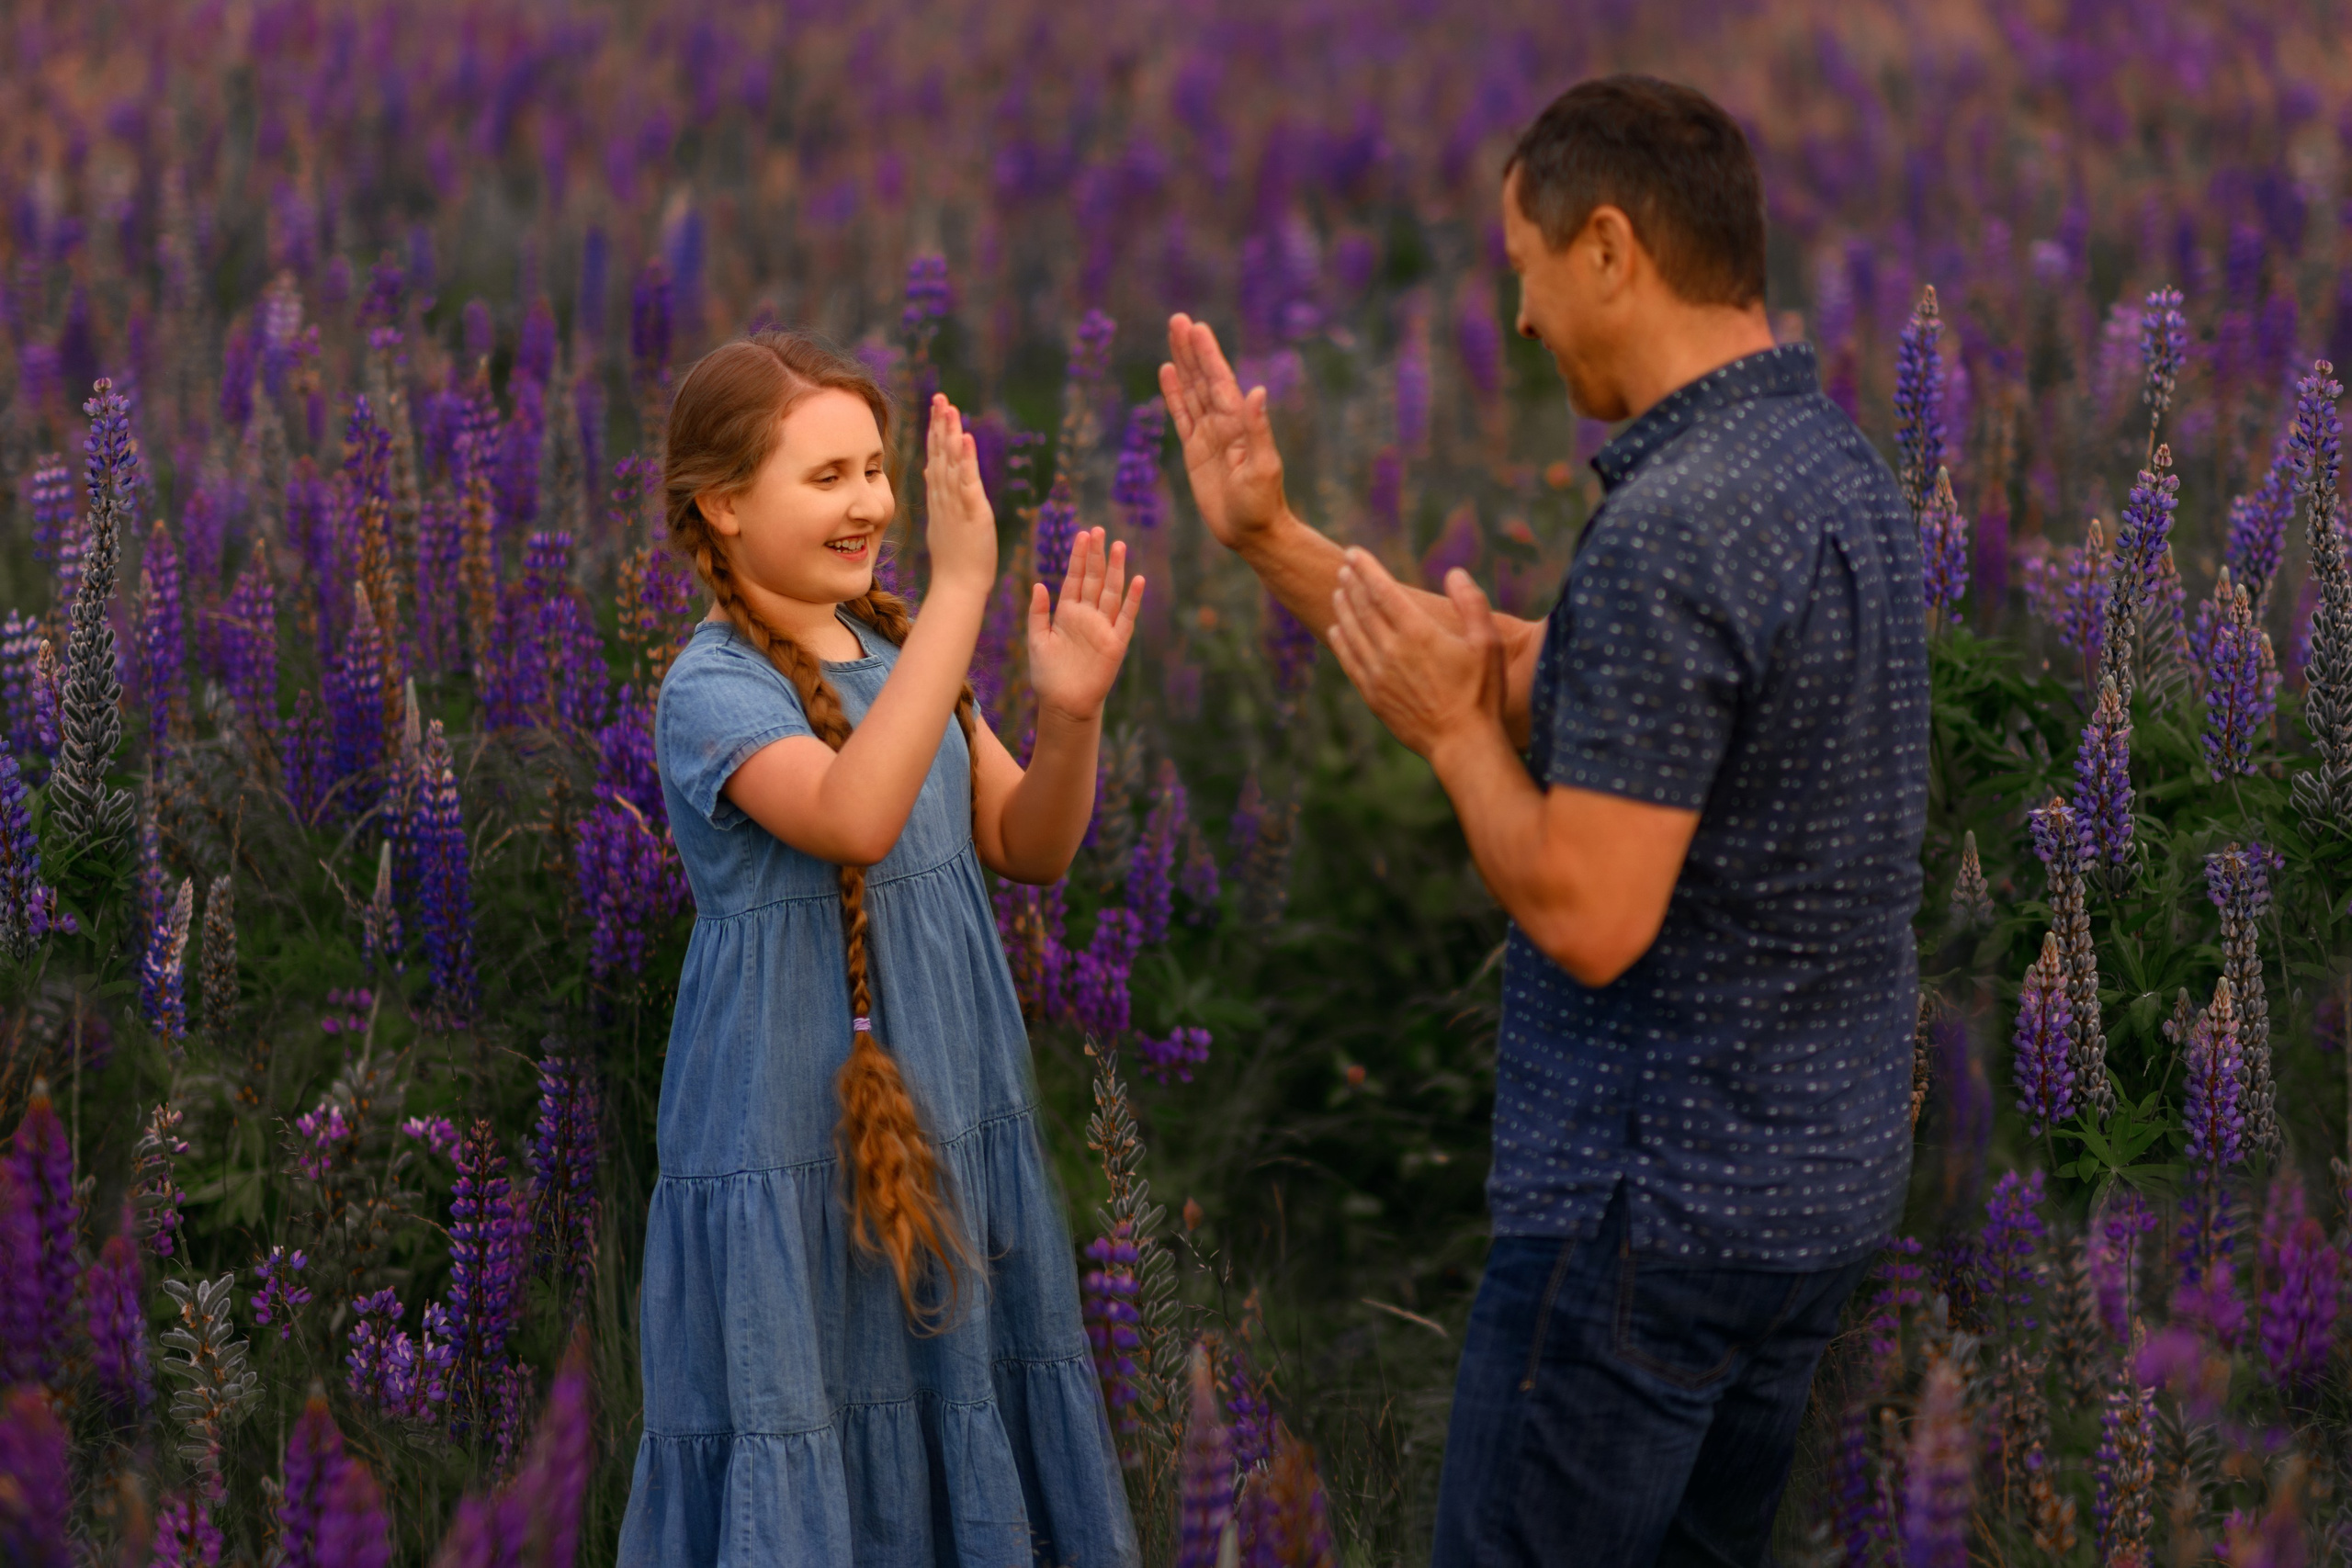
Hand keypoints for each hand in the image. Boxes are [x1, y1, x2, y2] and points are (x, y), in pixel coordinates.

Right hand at [924, 394, 996, 595]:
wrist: (958, 588)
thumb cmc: (954, 560)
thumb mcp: (942, 521)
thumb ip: (937, 494)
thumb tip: (929, 470)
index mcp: (940, 499)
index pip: (936, 458)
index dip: (935, 432)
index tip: (937, 407)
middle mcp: (944, 498)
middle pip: (940, 455)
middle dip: (939, 424)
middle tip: (940, 397)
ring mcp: (956, 505)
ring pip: (951, 463)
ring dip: (950, 434)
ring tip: (949, 408)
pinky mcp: (972, 514)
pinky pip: (968, 482)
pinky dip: (967, 460)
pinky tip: (966, 438)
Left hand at [1027, 528, 1144, 723]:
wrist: (1064, 703)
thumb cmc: (1048, 675)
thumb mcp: (1036, 640)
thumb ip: (1038, 613)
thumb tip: (1038, 584)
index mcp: (1067, 613)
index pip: (1075, 579)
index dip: (1079, 558)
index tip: (1082, 535)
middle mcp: (1087, 616)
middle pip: (1094, 579)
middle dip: (1097, 555)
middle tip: (1099, 530)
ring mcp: (1103, 627)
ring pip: (1111, 592)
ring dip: (1115, 569)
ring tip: (1119, 546)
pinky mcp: (1116, 643)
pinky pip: (1126, 618)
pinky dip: (1132, 600)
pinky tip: (1137, 580)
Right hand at [1159, 314, 1289, 551]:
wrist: (1253, 533)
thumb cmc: (1262, 505)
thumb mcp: (1263, 468)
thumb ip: (1258, 430)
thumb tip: (1256, 391)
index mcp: (1238, 424)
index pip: (1220, 382)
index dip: (1207, 356)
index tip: (1196, 328)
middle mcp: (1223, 424)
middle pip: (1203, 379)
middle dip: (1191, 350)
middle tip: (1179, 319)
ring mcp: (1208, 435)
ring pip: (1191, 392)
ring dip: (1182, 364)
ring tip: (1174, 335)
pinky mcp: (1195, 451)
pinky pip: (1182, 416)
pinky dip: (1174, 394)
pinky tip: (1168, 372)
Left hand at [1326, 551, 1506, 759]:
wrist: (1462, 742)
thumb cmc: (1482, 692)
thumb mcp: (1488, 643)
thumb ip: (1471, 603)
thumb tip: (1454, 573)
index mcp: (1418, 632)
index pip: (1383, 590)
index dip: (1366, 568)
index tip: (1354, 553)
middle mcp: (1391, 650)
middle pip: (1363, 607)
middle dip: (1352, 583)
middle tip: (1344, 568)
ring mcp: (1378, 674)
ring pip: (1351, 632)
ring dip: (1343, 608)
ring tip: (1337, 591)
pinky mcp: (1372, 695)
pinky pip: (1349, 661)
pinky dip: (1340, 641)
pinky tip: (1335, 630)